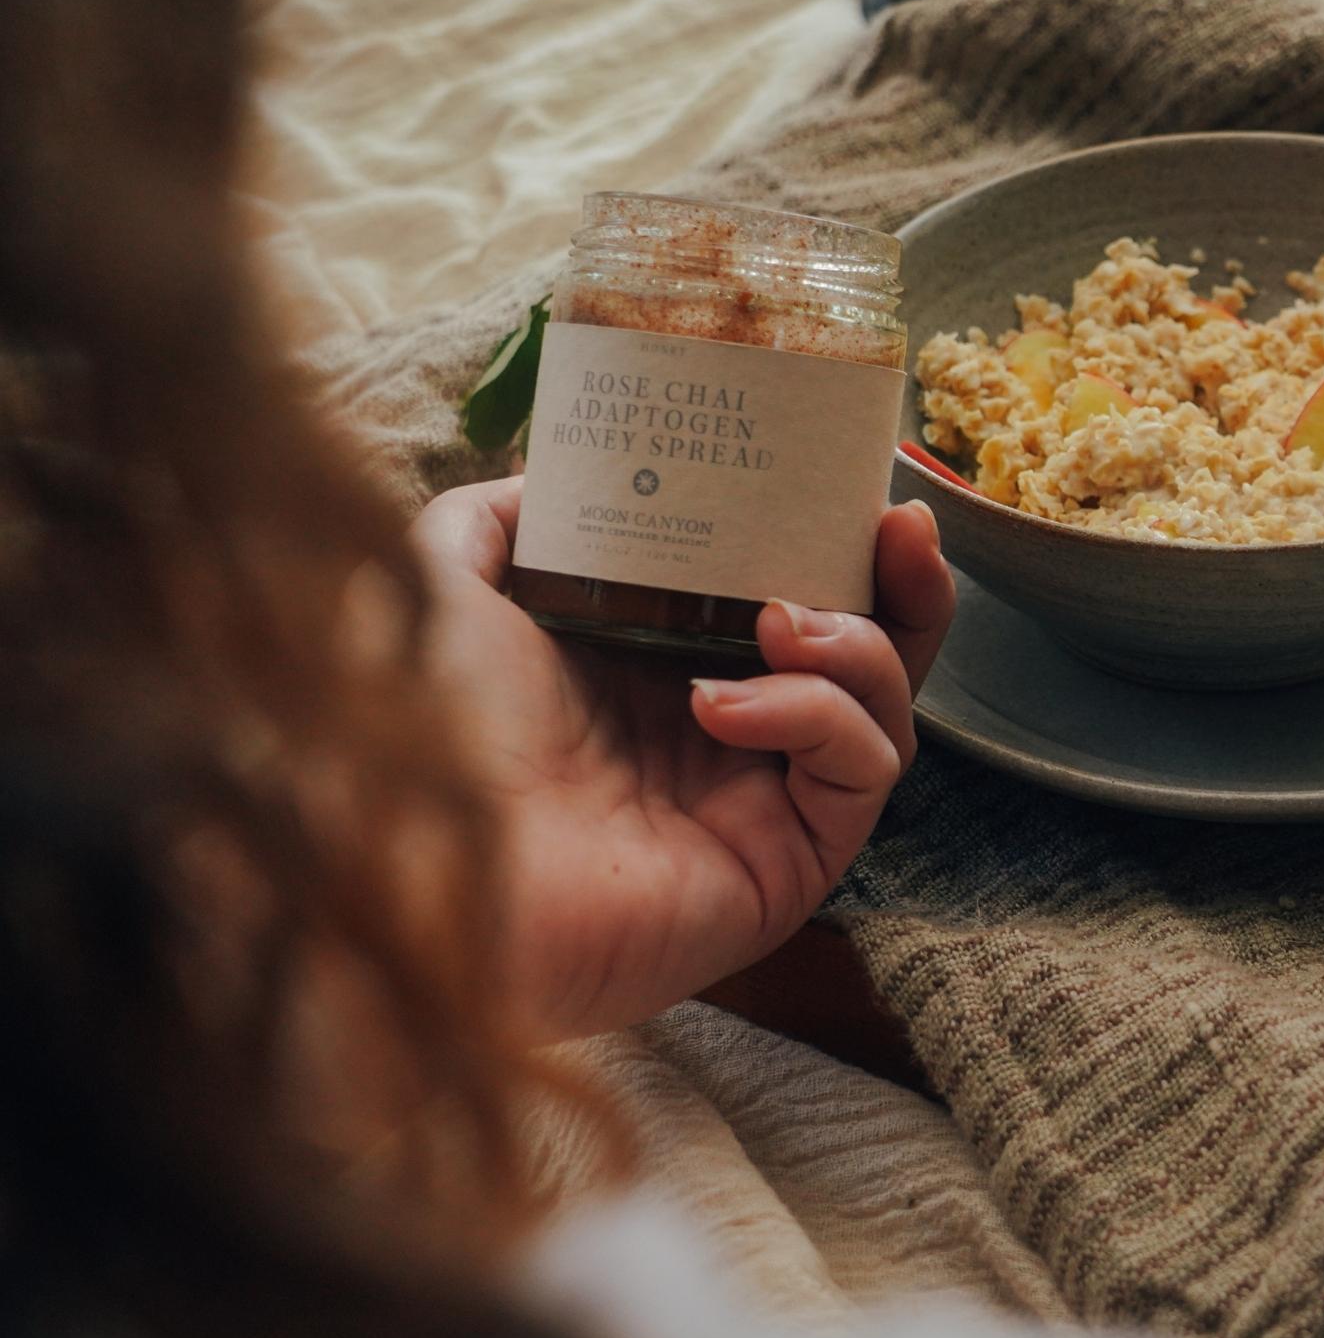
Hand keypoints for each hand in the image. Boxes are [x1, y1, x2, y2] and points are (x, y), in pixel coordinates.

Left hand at [409, 481, 953, 1040]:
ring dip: (858, 645)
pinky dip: (817, 717)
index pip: (790, 595)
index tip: (855, 479)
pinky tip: (726, 702)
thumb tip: (557, 471)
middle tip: (897, 528)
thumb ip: (503, 517)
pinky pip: (857, 773)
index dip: (836, 540)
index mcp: (659, 668)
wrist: (407, 862)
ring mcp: (757, 803)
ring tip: (780, 619)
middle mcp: (723, 735)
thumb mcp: (447, 580)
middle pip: (867, 655)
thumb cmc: (417, 727)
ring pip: (882, 712)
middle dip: (903, 587)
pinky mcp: (783, 866)